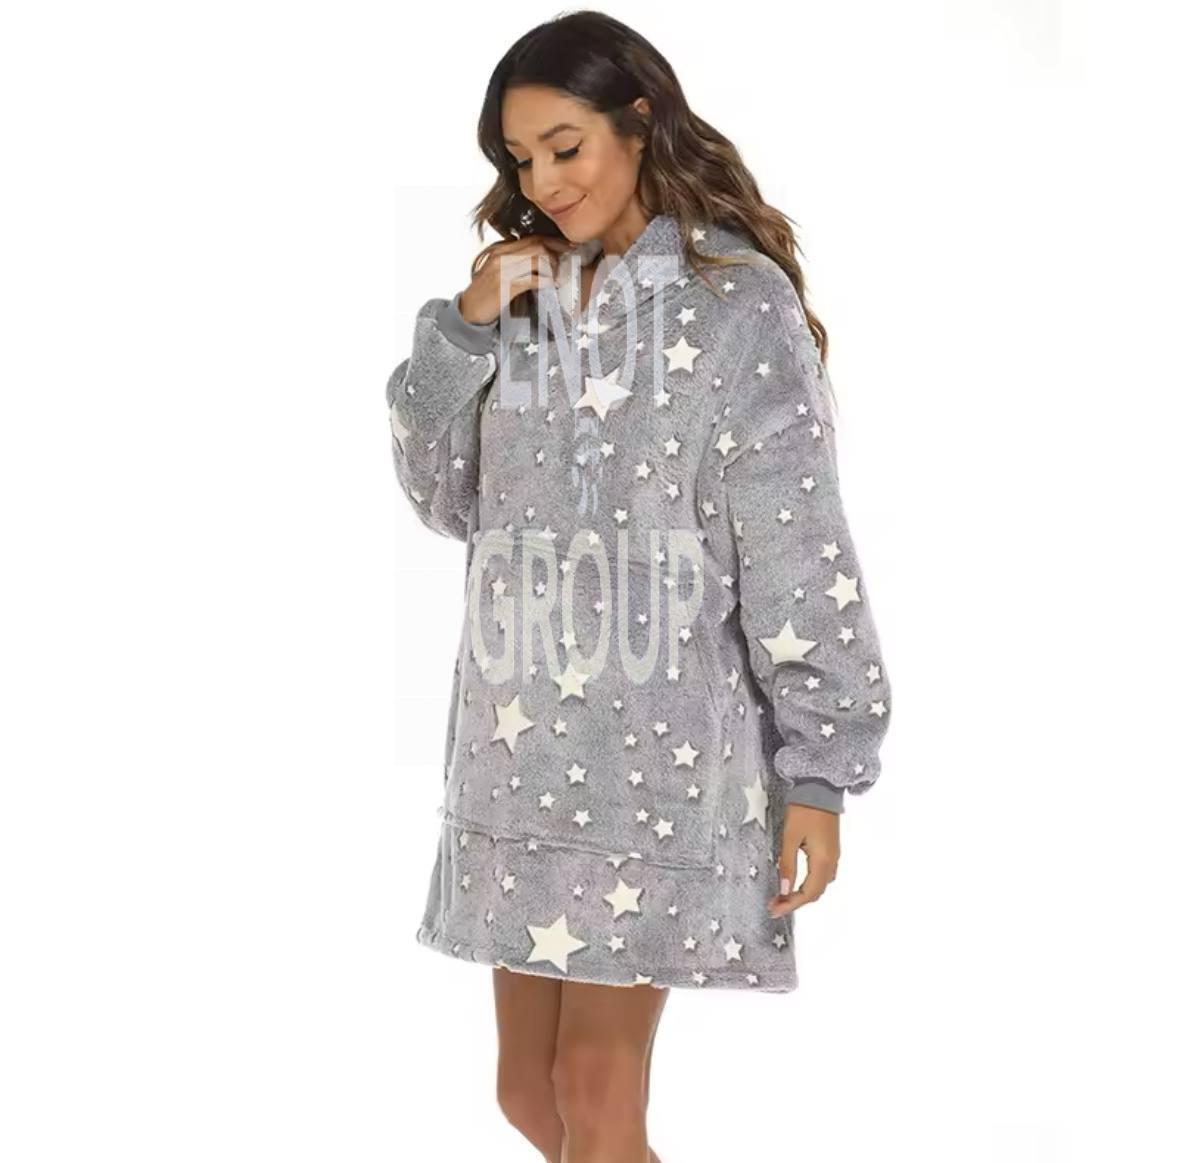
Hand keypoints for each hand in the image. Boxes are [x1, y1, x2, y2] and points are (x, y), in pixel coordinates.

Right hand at [457, 233, 576, 324]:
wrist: (468, 312)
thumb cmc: (485, 294)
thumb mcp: (498, 271)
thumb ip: (515, 262)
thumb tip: (540, 261)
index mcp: (500, 249)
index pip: (532, 238)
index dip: (553, 241)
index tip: (568, 246)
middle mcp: (501, 255)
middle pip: (537, 244)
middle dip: (557, 251)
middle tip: (567, 261)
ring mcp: (502, 270)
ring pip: (537, 257)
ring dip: (552, 267)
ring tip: (556, 276)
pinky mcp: (505, 286)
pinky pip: (532, 278)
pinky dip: (545, 280)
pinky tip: (551, 285)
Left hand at [767, 801, 839, 916]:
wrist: (820, 789)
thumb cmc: (804, 810)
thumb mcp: (790, 837)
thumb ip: (787, 864)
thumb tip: (784, 890)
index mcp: (823, 861)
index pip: (808, 893)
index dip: (791, 904)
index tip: (774, 909)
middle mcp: (832, 862)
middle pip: (816, 892)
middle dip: (795, 901)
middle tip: (775, 905)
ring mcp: (833, 856)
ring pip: (820, 885)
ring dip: (802, 894)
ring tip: (782, 896)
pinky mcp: (831, 849)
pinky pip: (822, 875)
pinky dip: (809, 883)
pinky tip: (795, 881)